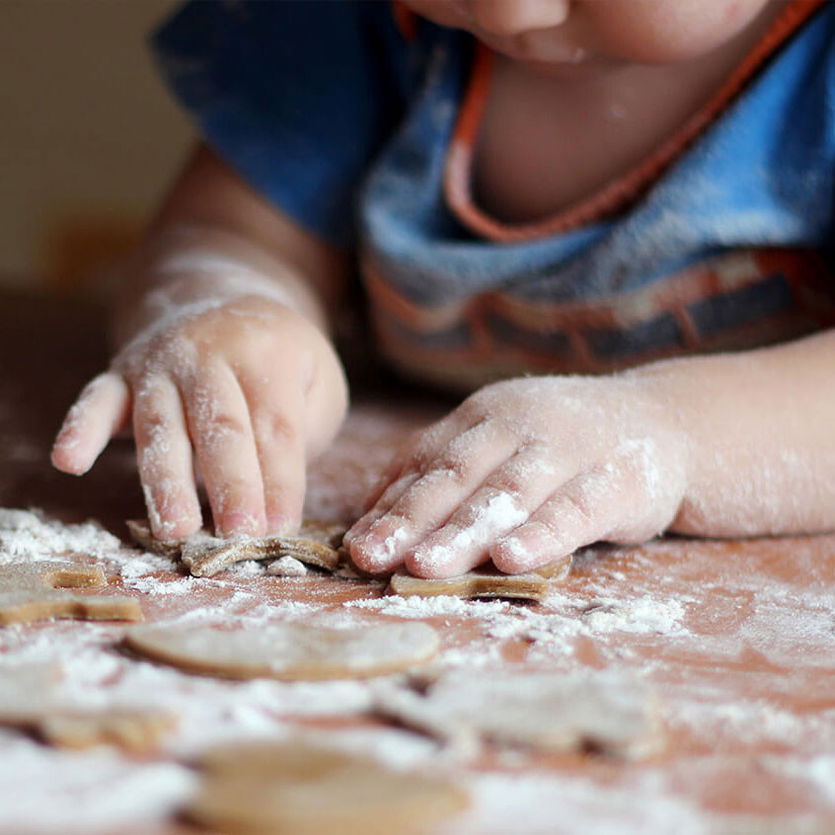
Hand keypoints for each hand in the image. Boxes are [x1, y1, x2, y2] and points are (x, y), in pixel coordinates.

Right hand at [51, 295, 347, 538]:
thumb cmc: (276, 358)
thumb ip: (305, 428)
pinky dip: (81, 428)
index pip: (277, 427)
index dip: (281, 482)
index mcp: (268, 352)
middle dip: (232, 485)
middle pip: (222, 427)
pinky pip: (97, 399)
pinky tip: (69, 461)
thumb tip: (277, 495)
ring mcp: (161, 361)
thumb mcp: (316, 378)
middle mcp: (210, 352)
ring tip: (174, 530)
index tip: (281, 531)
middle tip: (238, 537)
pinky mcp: (121, 371)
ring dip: (166, 480)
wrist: (217, 300)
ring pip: (161, 425)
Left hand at [345, 374, 688, 576]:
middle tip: (374, 557)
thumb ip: (443, 472)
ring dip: (465, 530)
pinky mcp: (617, 479)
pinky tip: (513, 560)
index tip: (356, 546)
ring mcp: (569, 447)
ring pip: (509, 491)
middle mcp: (520, 424)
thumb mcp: (500, 444)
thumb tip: (371, 516)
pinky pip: (575, 508)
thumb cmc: (561, 445)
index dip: (390, 504)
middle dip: (413, 519)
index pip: (428, 460)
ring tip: (426, 565)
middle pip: (458, 474)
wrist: (662, 421)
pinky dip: (542, 533)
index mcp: (484, 416)